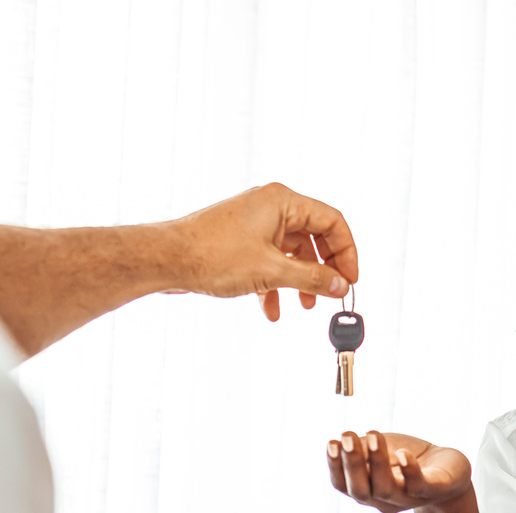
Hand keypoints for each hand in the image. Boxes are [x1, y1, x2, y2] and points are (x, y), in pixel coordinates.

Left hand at [167, 183, 358, 321]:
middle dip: (324, 270)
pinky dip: (275, 284)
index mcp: (282, 201)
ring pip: (292, 252)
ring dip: (300, 281)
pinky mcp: (240, 241)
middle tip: (331, 295)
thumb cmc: (212, 255)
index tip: (349, 281)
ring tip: (304, 306)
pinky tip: (270, 309)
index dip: (347, 252)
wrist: (166, 260)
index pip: (332, 221)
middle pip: (314, 237)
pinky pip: (270, 260)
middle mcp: (270, 206)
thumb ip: (312, 279)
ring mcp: (254, 223)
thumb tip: (340, 286)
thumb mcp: (271, 271)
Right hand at [328, 431, 472, 512]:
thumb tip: (342, 440)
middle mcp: (384, 499)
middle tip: (346, 438)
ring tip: (372, 436)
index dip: (334, 467)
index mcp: (368, 489)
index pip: (343, 485)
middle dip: (351, 464)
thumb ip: (362, 448)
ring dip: (376, 462)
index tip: (331, 443)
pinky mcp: (433, 491)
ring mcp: (408, 498)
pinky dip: (410, 471)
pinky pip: (419, 486)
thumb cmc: (409, 458)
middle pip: (361, 491)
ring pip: (386, 489)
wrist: (450, 471)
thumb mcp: (382, 450)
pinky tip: (403, 455)